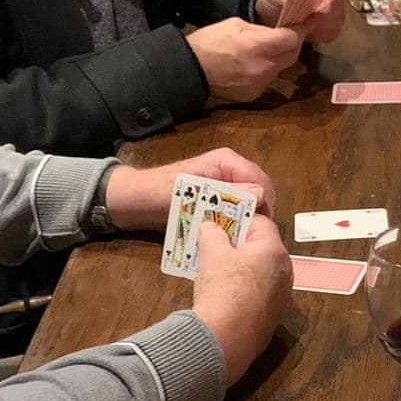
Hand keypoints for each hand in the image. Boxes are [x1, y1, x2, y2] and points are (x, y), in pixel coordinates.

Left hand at [104, 147, 277, 230]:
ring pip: (248, 204)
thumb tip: (260, 193)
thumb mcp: (192, 194)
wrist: (136, 202)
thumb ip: (224, 192)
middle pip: (258, 192)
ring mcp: (224, 185)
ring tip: (238, 239)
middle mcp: (229, 171)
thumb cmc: (158, 193)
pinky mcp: (217, 200)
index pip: (260, 179)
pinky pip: (234, 210)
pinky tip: (227, 236)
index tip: (259, 226)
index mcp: (226, 162)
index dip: (265, 202)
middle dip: (256, 213)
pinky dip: (233, 223)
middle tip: (248, 236)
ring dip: (245, 220)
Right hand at [186, 18, 304, 101]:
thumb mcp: (235, 24)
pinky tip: (252, 65)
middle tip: (290, 34)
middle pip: (292, 55)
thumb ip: (261, 30)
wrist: (190, 70)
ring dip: (279, 58)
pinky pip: (269, 79)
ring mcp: (260, 83)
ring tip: (267, 49)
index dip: (302, 29)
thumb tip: (277, 32)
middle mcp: (264, 67)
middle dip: (293, 43)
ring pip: (281, 68)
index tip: (309, 22)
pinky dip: (266, 70)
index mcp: (258, 46)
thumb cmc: (210, 42)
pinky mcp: (254, 94)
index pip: (292, 39)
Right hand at [190, 214, 291, 381]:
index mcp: (274, 251)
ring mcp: (282, 295)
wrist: (224, 338)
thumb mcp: (211, 254)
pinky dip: (245, 289)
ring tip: (216, 271)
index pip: (261, 223)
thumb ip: (212, 234)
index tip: (221, 226)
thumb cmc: (222, 289)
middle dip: (239, 245)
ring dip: (242, 268)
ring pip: (261, 271)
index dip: (239, 221)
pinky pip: (260, 292)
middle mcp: (285, 271)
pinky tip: (225, 295)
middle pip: (263, 248)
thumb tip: (210, 227)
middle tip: (216, 247)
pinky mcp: (274, 315)